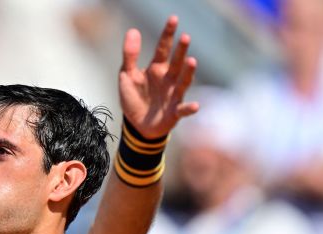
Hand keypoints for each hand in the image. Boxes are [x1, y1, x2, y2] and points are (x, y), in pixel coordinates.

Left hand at [119, 16, 198, 138]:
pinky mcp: (175, 112)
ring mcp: (173, 95)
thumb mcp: (126, 76)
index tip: (173, 18)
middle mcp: (168, 79)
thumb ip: (130, 55)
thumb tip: (133, 30)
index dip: (168, 34)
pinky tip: (195, 105)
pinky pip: (183, 110)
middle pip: (176, 62)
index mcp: (156, 69)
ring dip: (188, 73)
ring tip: (192, 61)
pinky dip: (189, 108)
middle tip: (185, 37)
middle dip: (181, 51)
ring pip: (183, 82)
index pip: (163, 48)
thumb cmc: (134, 98)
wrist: (137, 125)